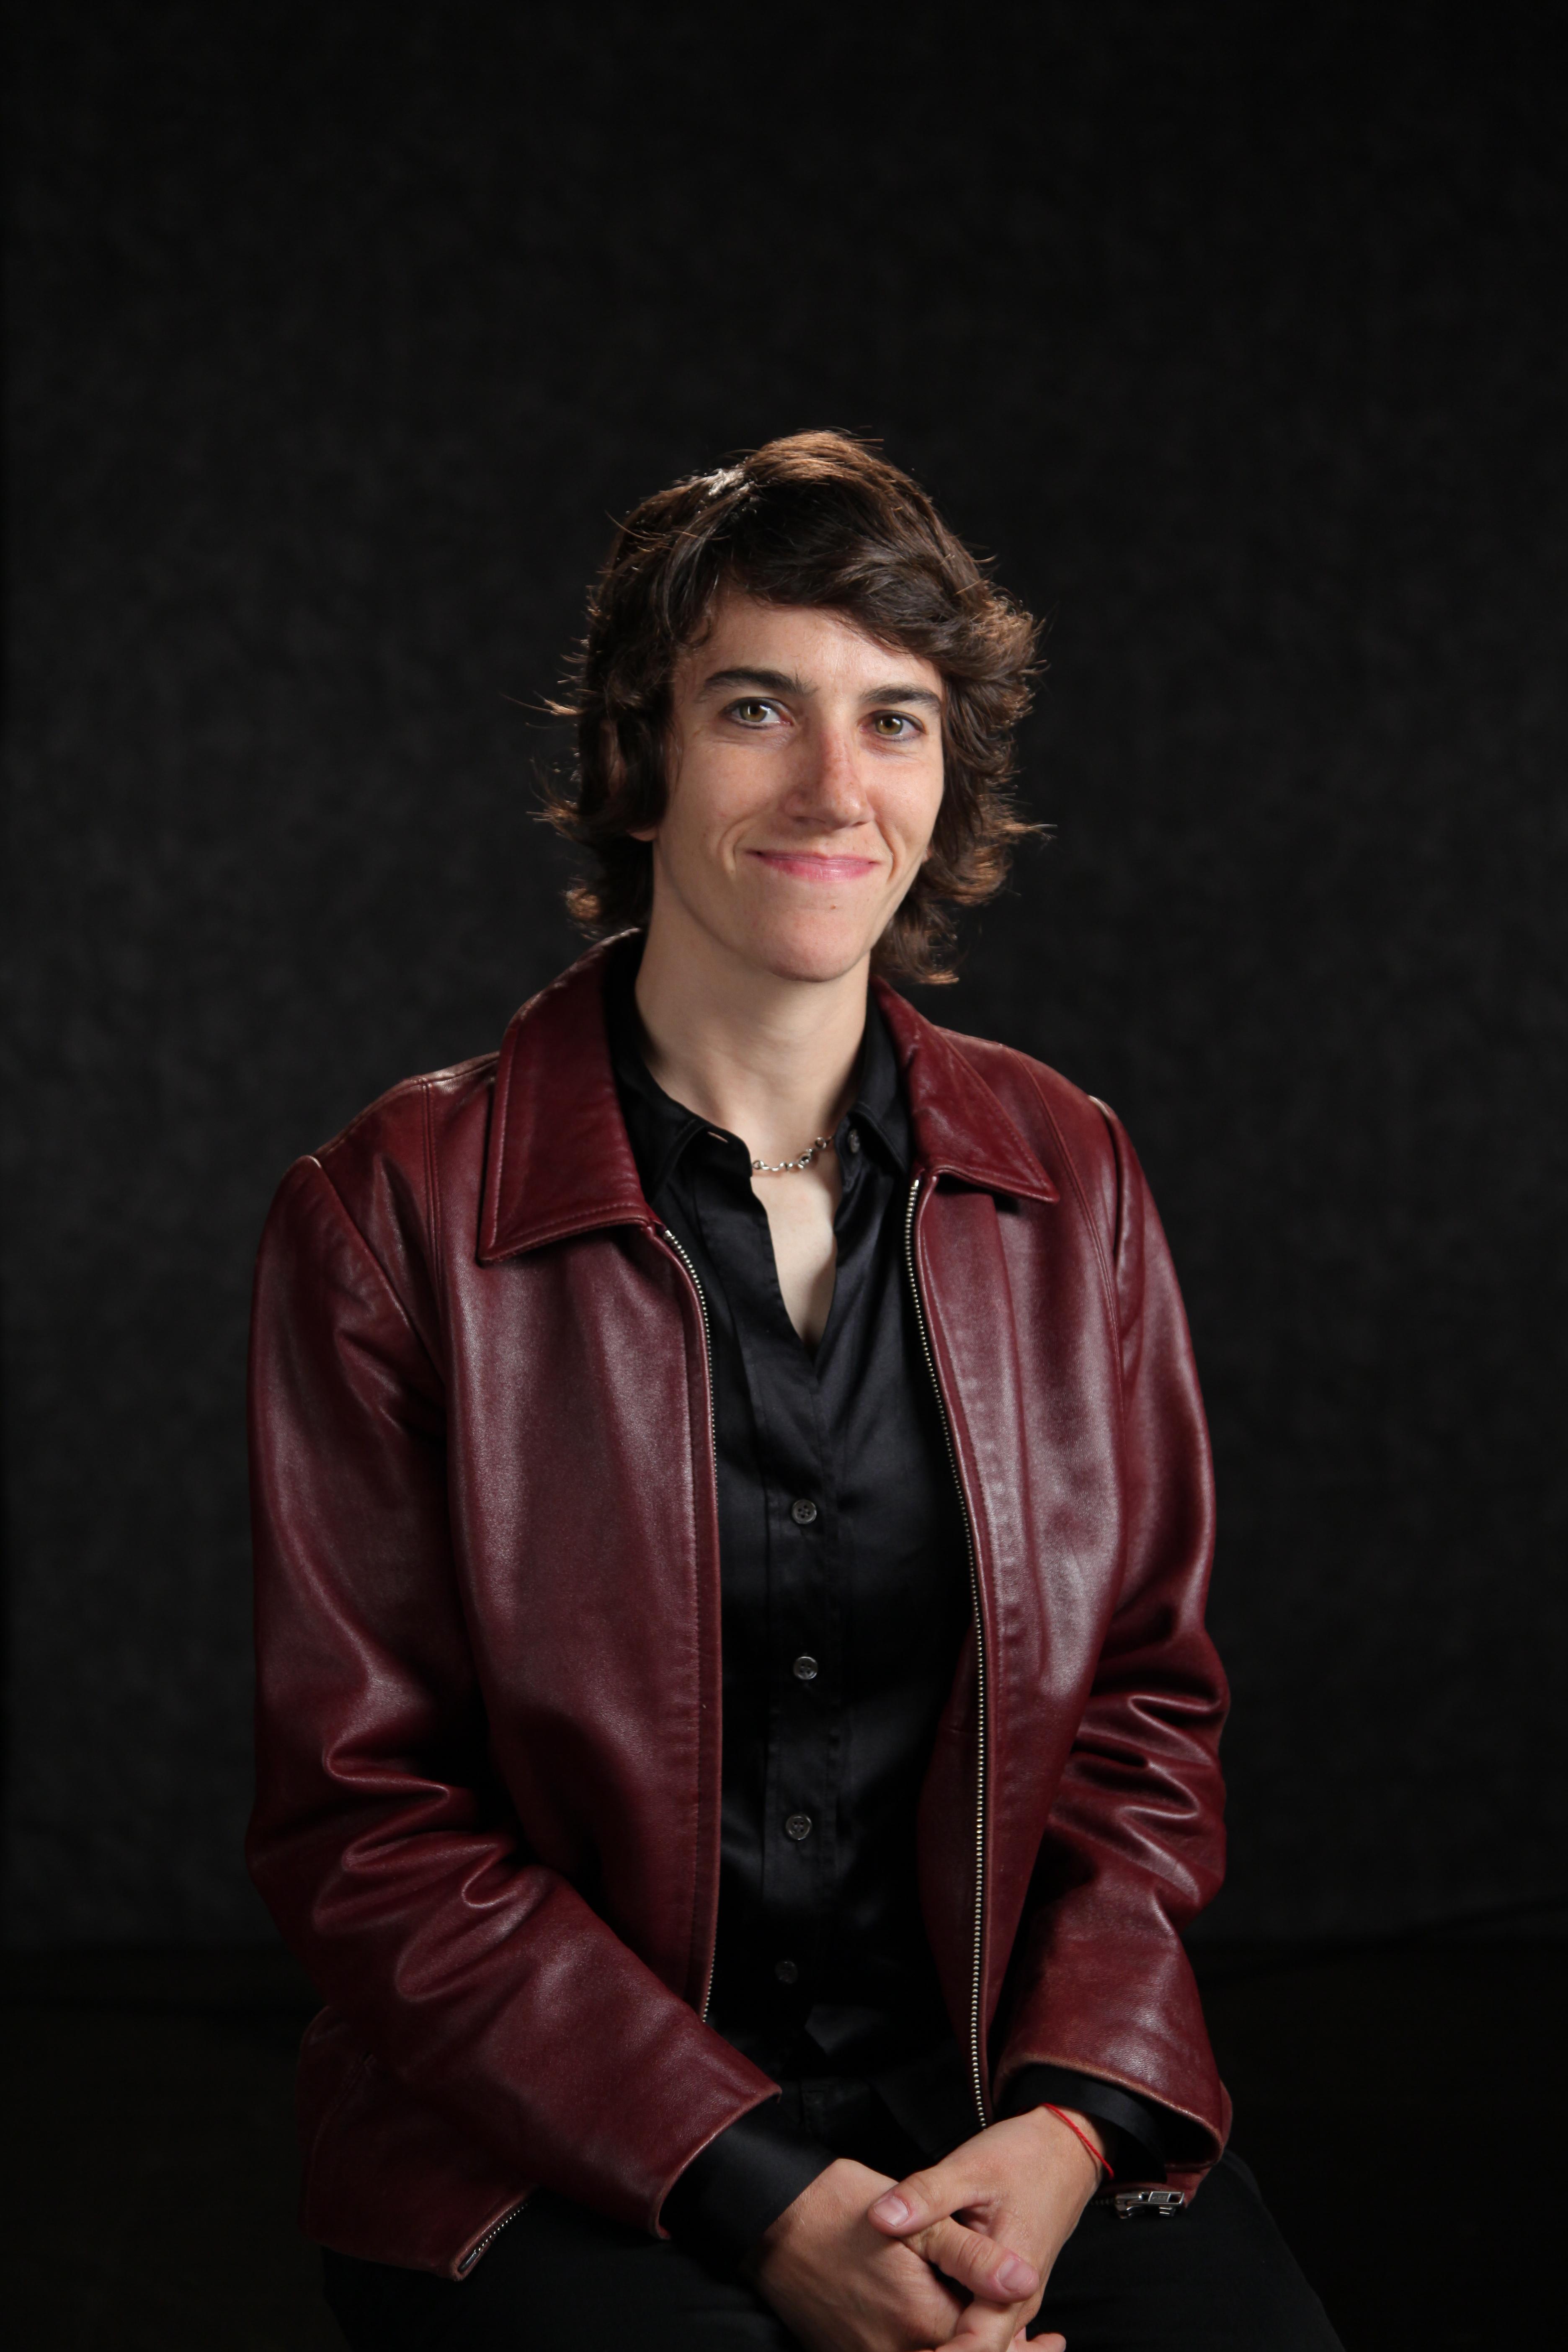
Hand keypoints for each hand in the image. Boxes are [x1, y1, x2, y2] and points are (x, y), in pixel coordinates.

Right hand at [753, 2155, 1041, 2351]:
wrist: (772, 2218)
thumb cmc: (843, 2208)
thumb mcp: (918, 2222)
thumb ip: (974, 2257)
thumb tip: (1025, 2280)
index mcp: (922, 2322)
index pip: (988, 2351)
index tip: (1053, 2342)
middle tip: (1041, 2344)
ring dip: (967, 2351)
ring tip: (1006, 2337)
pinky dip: (933, 2350)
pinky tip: (946, 2331)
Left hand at [865, 2106, 1105, 2350]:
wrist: (1065, 2150)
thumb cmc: (1023, 2159)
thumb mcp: (970, 2169)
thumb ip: (926, 2195)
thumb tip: (879, 2218)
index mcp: (1011, 2285)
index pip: (975, 2347)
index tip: (907, 2350)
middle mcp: (1015, 2305)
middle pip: (973, 2348)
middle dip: (932, 2348)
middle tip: (885, 2340)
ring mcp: (1011, 2301)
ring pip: (973, 2337)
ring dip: (939, 2339)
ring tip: (897, 2325)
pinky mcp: (1003, 2291)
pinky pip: (977, 2322)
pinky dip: (951, 2324)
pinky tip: (918, 2318)